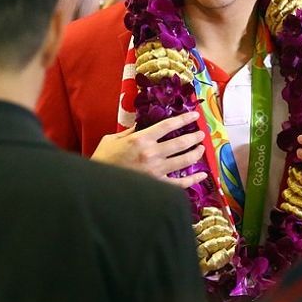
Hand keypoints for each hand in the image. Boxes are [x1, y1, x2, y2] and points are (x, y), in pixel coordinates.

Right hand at [92, 111, 207, 187]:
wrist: (98, 184)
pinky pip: (180, 184)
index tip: (195, 115)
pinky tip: (202, 175)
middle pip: (180, 143)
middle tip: (201, 134)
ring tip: (201, 149)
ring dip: (195, 154)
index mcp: (140, 139)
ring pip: (184, 161)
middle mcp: (151, 154)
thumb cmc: (103, 159)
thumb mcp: (113, 139)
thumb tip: (142, 124)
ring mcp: (156, 171)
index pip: (167, 126)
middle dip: (194, 137)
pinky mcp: (157, 186)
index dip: (184, 119)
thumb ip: (130, 131)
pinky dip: (194, 180)